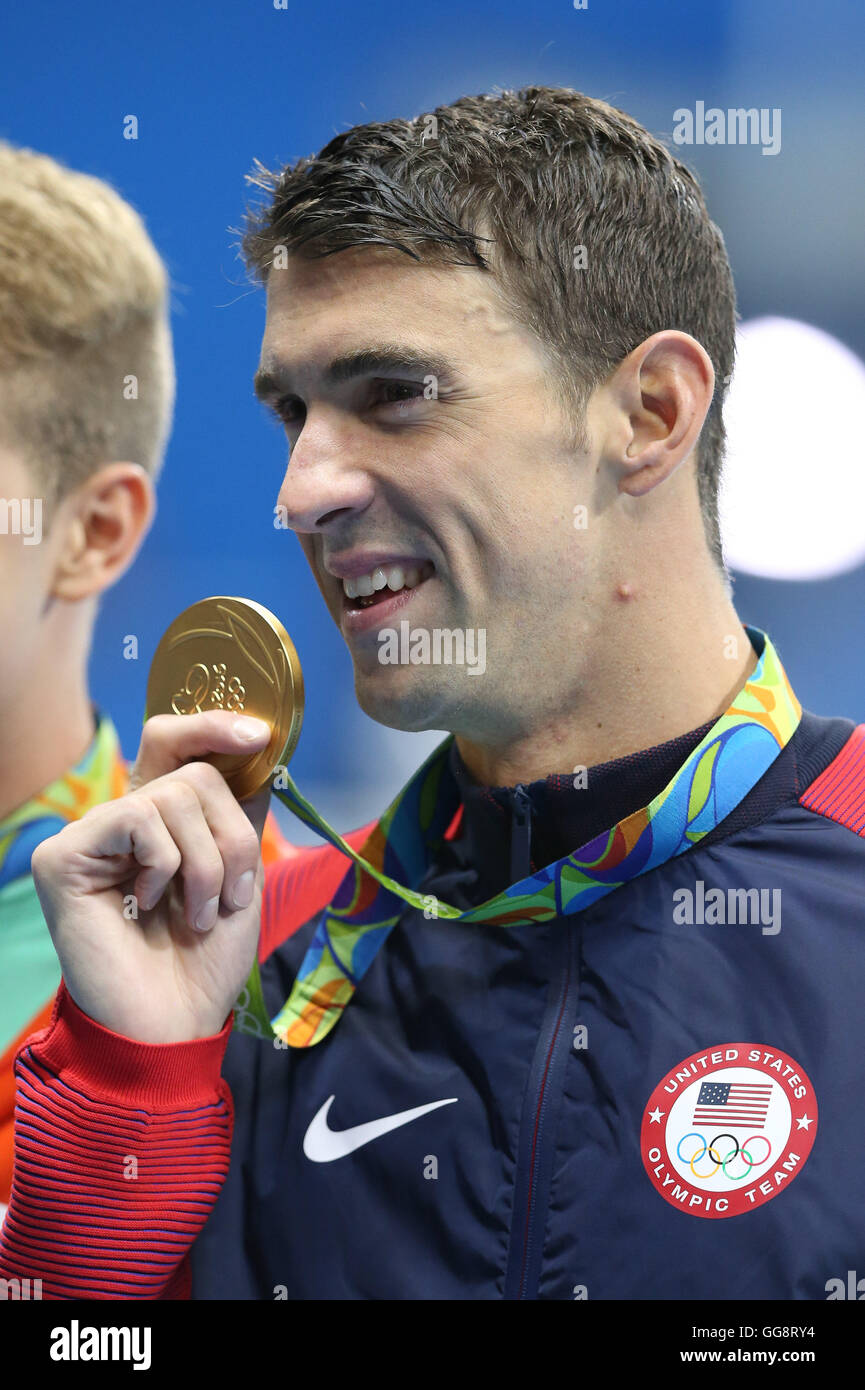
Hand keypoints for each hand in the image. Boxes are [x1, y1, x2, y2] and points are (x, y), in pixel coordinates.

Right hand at [30, 711, 273, 1042]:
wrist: (174, 1025)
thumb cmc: (204, 960)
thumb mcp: (240, 875)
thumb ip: (241, 811)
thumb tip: (259, 746)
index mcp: (162, 822)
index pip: (178, 743)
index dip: (214, 726)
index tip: (260, 736)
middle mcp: (123, 821)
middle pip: (192, 769)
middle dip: (232, 833)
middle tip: (234, 893)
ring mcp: (91, 835)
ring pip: (175, 795)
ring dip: (209, 862)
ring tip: (197, 914)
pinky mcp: (63, 855)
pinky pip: (137, 818)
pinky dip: (166, 864)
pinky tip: (146, 905)